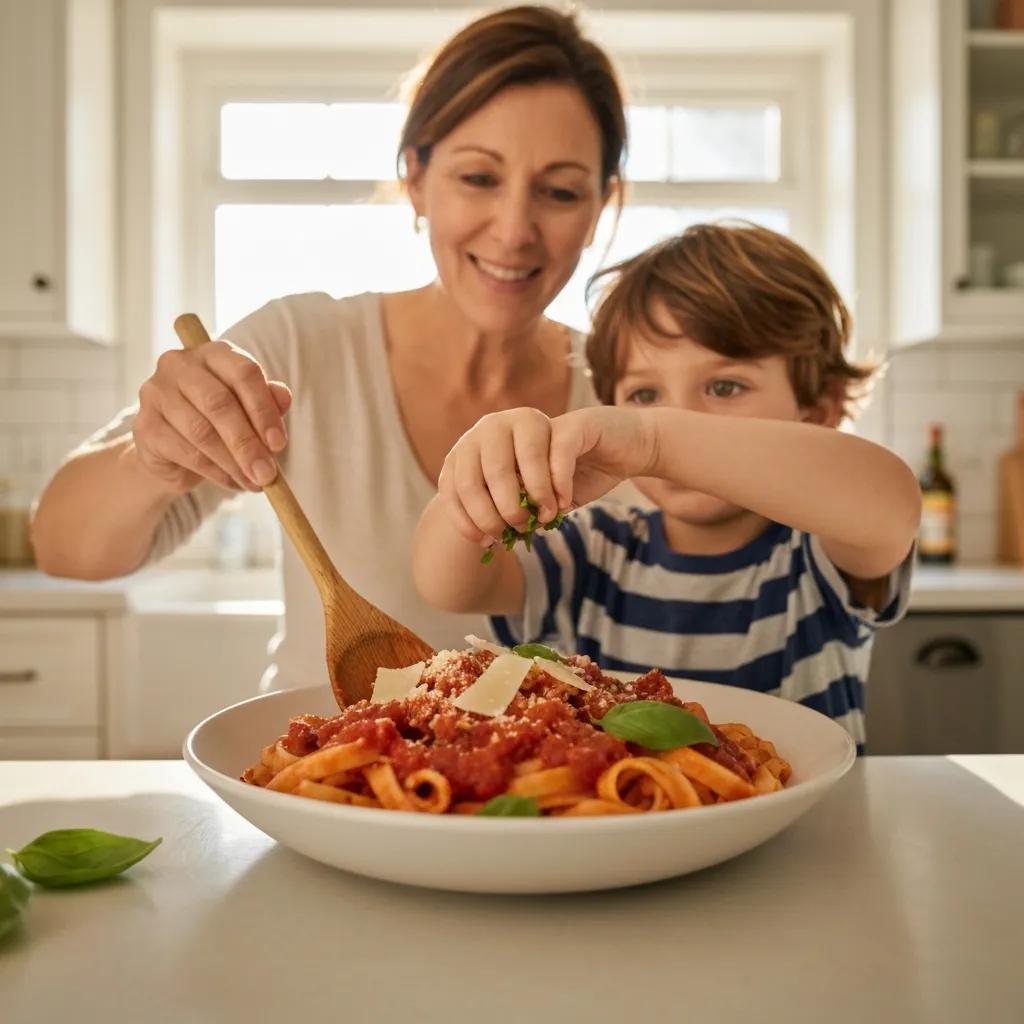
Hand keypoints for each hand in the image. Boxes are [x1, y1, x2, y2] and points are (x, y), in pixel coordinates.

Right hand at [132, 341, 291, 493]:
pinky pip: (186, 453)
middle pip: (219, 403)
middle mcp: (180, 365)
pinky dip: (215, 473)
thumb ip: (268, 400)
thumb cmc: (219, 421)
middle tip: (268, 473)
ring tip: (255, 483)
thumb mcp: (249, 409)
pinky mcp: (145, 426)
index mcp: (213, 353)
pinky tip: (232, 482)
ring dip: (234, 463)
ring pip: (202, 432)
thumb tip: (283, 397)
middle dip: (248, 443)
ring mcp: (156, 393)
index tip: (279, 444)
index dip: (264, 410)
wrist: (173, 450)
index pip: (243, 373)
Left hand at [436, 406, 654, 544]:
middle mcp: (502, 427)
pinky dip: (555, 485)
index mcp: (485, 445)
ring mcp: (534, 422)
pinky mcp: (572, 424)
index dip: (464, 515)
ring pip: (511, 464)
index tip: (483, 541)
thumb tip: (493, 539)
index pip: (456, 479)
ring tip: (542, 518)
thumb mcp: (540, 500)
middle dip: (495, 512)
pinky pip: (553, 455)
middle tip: (516, 531)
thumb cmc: (578, 475)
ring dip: (525, 500)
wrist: (630, 448)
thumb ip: (517, 511)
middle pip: (479, 473)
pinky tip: (562, 503)